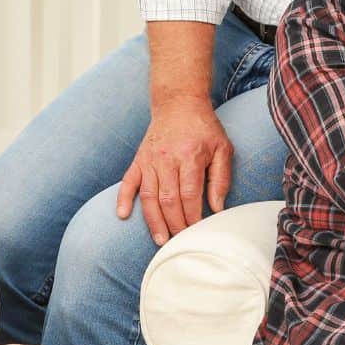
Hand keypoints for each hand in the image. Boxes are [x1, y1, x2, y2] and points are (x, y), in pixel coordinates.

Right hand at [116, 96, 231, 245]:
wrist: (179, 102)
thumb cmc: (204, 128)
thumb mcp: (222, 148)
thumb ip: (221, 179)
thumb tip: (217, 208)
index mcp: (190, 156)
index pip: (189, 195)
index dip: (193, 217)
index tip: (197, 232)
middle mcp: (167, 159)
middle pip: (168, 199)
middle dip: (175, 224)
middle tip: (180, 242)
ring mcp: (150, 160)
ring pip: (149, 196)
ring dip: (153, 220)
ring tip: (160, 239)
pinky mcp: (138, 160)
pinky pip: (128, 181)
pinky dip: (123, 198)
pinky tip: (122, 215)